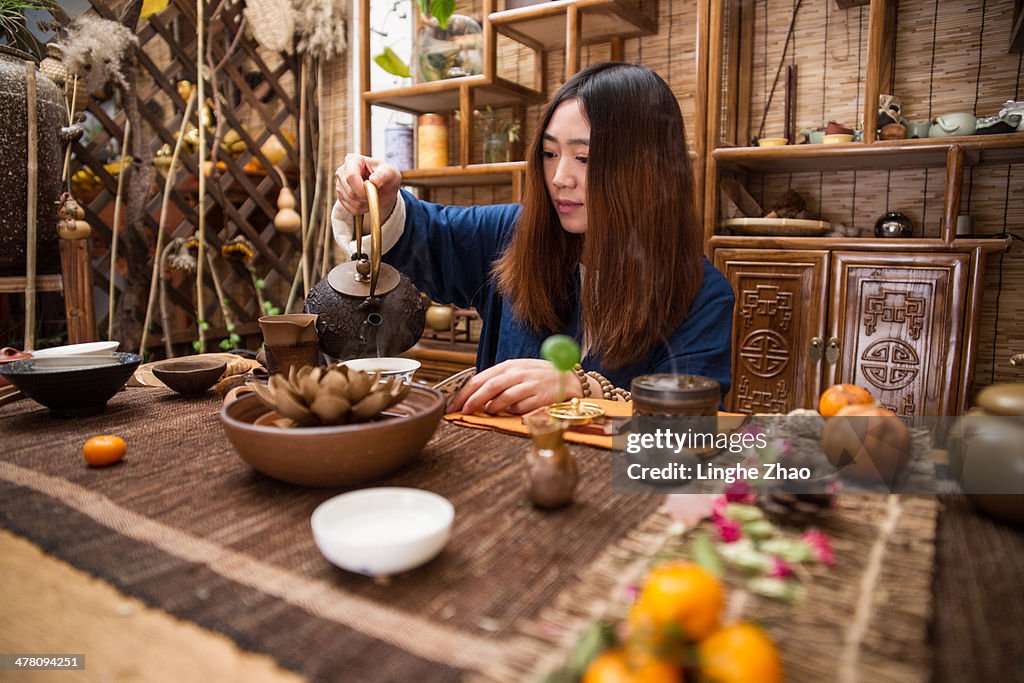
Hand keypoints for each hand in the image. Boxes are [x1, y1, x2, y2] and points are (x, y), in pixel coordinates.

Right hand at [334, 153, 401, 221]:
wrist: (384, 186)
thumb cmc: (386, 176)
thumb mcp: (390, 173)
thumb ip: (384, 175)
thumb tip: (373, 180)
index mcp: (353, 160)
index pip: (351, 176)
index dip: (361, 189)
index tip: (372, 193)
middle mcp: (342, 171)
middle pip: (350, 192)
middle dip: (365, 197)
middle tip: (376, 193)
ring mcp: (340, 184)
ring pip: (350, 202)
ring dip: (365, 204)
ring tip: (372, 196)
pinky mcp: (341, 196)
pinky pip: (351, 209)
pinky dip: (362, 209)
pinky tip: (367, 200)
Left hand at [448, 359, 583, 415]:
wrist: (568, 378)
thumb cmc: (539, 377)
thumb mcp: (517, 372)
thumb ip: (498, 381)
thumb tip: (475, 395)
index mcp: (508, 366)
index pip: (479, 378)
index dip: (464, 393)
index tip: (453, 405)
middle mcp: (517, 373)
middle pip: (488, 387)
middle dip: (471, 401)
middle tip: (462, 412)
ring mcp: (528, 384)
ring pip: (502, 397)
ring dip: (490, 407)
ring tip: (486, 411)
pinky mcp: (539, 396)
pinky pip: (519, 407)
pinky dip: (510, 411)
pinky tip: (508, 412)